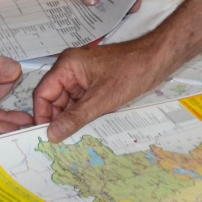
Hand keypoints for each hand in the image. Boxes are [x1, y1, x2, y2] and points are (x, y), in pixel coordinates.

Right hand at [33, 35, 169, 139]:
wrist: (158, 59)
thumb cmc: (132, 71)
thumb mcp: (101, 100)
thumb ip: (75, 118)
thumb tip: (52, 134)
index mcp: (67, 66)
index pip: (43, 93)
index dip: (42, 116)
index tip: (45, 136)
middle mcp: (71, 69)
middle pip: (54, 99)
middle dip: (58, 119)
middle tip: (61, 142)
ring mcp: (84, 76)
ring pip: (69, 102)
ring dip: (72, 118)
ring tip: (76, 137)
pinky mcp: (96, 83)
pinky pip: (83, 101)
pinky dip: (84, 114)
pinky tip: (89, 127)